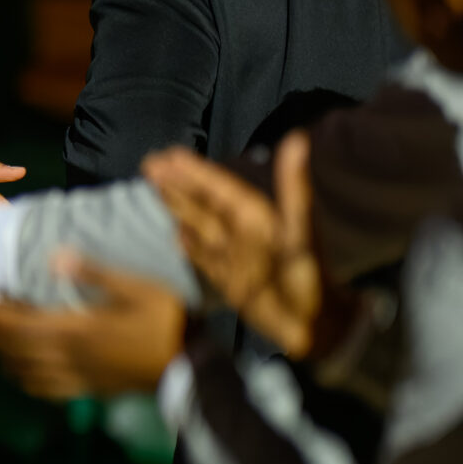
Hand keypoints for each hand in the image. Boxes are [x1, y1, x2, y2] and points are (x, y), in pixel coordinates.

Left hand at [0, 251, 183, 399]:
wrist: (191, 365)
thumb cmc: (167, 321)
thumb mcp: (137, 288)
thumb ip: (95, 274)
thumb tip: (55, 256)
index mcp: (76, 330)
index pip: (17, 323)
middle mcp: (68, 357)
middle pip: (13, 347)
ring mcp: (76, 377)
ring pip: (23, 370)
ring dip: (0, 352)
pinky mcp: (87, 389)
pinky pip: (44, 389)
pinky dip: (23, 378)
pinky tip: (20, 369)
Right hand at [144, 138, 320, 356]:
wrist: (313, 324)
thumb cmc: (308, 277)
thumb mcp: (300, 230)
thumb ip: (294, 187)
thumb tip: (298, 139)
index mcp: (255, 215)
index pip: (217, 187)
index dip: (193, 171)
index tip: (167, 155)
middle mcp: (241, 230)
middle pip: (203, 201)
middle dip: (176, 183)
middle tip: (148, 163)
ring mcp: (232, 255)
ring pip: (198, 223)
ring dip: (177, 206)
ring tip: (154, 188)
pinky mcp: (228, 278)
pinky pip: (202, 255)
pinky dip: (189, 245)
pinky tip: (175, 235)